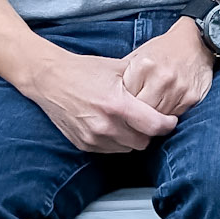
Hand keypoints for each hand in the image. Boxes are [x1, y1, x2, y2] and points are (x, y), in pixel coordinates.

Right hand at [24, 49, 179, 153]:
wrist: (49, 79)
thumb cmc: (85, 70)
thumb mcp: (119, 68)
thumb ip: (142, 84)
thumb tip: (167, 91)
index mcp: (117, 104)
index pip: (154, 126)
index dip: (167, 124)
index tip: (170, 120)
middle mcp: (105, 125)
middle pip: (143, 142)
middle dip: (149, 132)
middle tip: (148, 119)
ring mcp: (93, 137)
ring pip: (128, 148)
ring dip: (132, 138)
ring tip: (128, 120)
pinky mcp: (83, 144)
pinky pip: (110, 150)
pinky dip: (116, 141)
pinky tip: (112, 125)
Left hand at [116, 20, 215, 119]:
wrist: (197, 42)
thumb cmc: (163, 50)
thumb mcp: (139, 55)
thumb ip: (124, 74)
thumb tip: (105, 93)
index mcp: (144, 65)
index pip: (125, 97)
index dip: (121, 105)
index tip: (119, 108)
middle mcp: (161, 77)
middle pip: (141, 111)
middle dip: (135, 116)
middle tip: (131, 117)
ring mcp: (178, 88)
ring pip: (158, 118)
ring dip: (151, 120)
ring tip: (146, 116)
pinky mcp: (192, 98)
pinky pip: (174, 117)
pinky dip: (167, 117)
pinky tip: (164, 111)